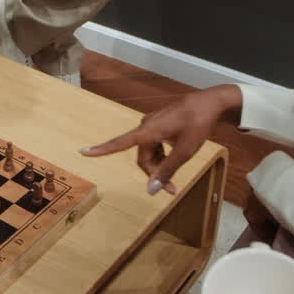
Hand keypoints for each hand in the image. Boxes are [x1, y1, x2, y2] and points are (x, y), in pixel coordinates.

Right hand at [80, 85, 240, 194]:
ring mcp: (153, 124)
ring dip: (159, 166)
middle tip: (171, 189)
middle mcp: (146, 126)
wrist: (210, 103)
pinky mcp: (160, 124)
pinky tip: (175, 157)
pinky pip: (155, 144)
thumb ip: (167, 171)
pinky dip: (162, 155)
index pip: (119, 143)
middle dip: (153, 173)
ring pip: (149, 152)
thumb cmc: (197, 125)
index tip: (83, 152)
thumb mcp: (184, 152)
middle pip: (142, 157)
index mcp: (148, 131)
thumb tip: (150, 190)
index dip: (101, 150)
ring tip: (175, 177)